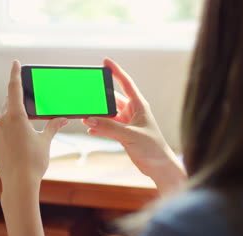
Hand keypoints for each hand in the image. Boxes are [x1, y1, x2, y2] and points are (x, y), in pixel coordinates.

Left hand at [0, 61, 68, 193]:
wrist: (19, 184)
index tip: (15, 63)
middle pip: (10, 103)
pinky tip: (21, 139)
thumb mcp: (46, 141)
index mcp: (15, 116)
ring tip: (28, 122)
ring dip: (16, 115)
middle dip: (18, 98)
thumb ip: (53, 127)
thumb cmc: (33, 161)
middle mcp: (2, 122)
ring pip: (6, 117)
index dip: (15, 74)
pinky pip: (3, 130)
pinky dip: (11, 129)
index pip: (14, 88)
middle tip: (28, 96)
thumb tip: (64, 119)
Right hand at [83, 59, 185, 191]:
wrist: (159, 166)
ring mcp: (127, 123)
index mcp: (139, 105)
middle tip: (86, 92)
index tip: (105, 61)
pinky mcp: (124, 134)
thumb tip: (89, 119)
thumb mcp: (129, 135)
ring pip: (108, 114)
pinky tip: (90, 128)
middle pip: (113, 98)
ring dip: (98, 114)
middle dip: (100, 96)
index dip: (116, 71)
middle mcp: (133, 111)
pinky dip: (99, 127)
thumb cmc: (152, 148)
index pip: (126, 83)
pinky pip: (108, 127)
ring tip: (84, 114)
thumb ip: (108, 127)